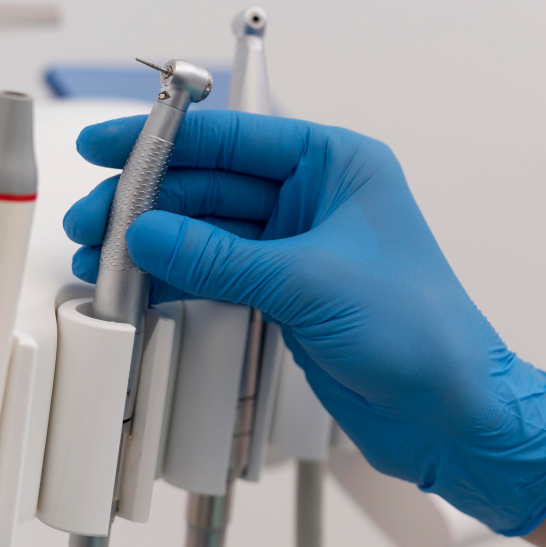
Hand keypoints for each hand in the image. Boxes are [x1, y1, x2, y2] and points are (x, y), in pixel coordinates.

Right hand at [64, 110, 545, 534]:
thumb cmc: (419, 331)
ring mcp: (301, 247)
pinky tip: (139, 284)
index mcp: (340, 165)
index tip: (109, 146)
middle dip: (152, 200)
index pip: (239, 137)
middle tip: (95, 219)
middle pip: (216, 183)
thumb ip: (221, 257)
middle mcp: (320, 198)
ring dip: (158, 243)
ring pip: (212, 231)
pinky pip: (221, 272)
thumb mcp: (309, 282)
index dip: (167, 138)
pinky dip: (180, 278)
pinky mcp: (289, 293)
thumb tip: (148, 232)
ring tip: (101, 256)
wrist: (450, 410)